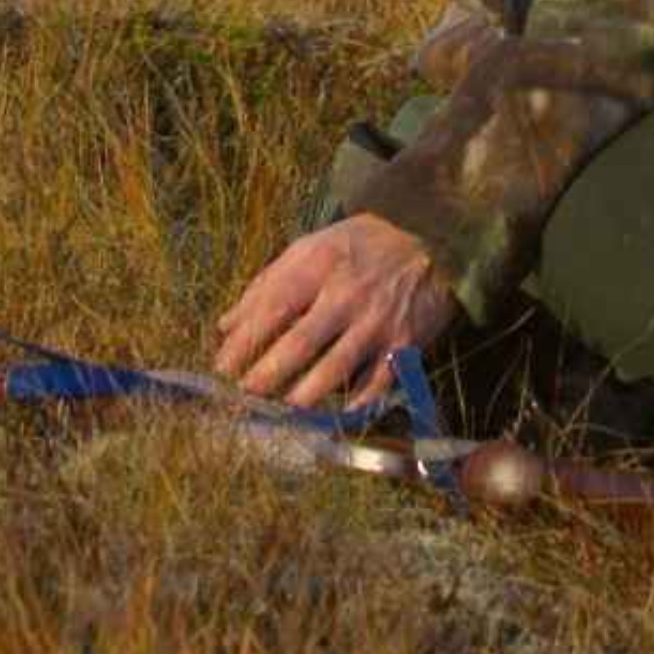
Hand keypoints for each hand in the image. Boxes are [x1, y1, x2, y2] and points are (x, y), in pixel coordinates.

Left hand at [212, 214, 453, 409]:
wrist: (431, 238)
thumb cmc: (362, 245)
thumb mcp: (313, 247)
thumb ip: (268, 283)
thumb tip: (226, 326)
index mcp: (320, 264)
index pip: (274, 305)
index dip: (246, 339)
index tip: (222, 366)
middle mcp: (347, 293)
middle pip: (301, 341)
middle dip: (268, 372)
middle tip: (245, 394)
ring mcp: (377, 320)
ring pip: (336, 367)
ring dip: (306, 394)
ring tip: (283, 409)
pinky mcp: (404, 343)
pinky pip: (377, 382)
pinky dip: (357, 402)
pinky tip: (338, 415)